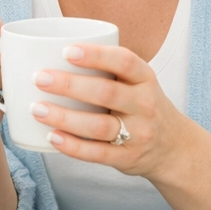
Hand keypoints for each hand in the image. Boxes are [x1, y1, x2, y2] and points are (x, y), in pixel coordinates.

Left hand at [31, 44, 193, 178]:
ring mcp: (137, 134)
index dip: (95, 55)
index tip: (66, 51)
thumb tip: (50, 52)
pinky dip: (72, 146)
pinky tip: (52, 136)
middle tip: (39, 78)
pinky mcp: (127, 158)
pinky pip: (97, 153)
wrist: (173, 147)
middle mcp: (144, 105)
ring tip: (37, 109)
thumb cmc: (141, 105)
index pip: (124, 61)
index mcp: (145, 79)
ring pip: (98, 126)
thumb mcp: (137, 81)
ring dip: (64, 117)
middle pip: (106, 93)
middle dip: (69, 85)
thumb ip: (107, 69)